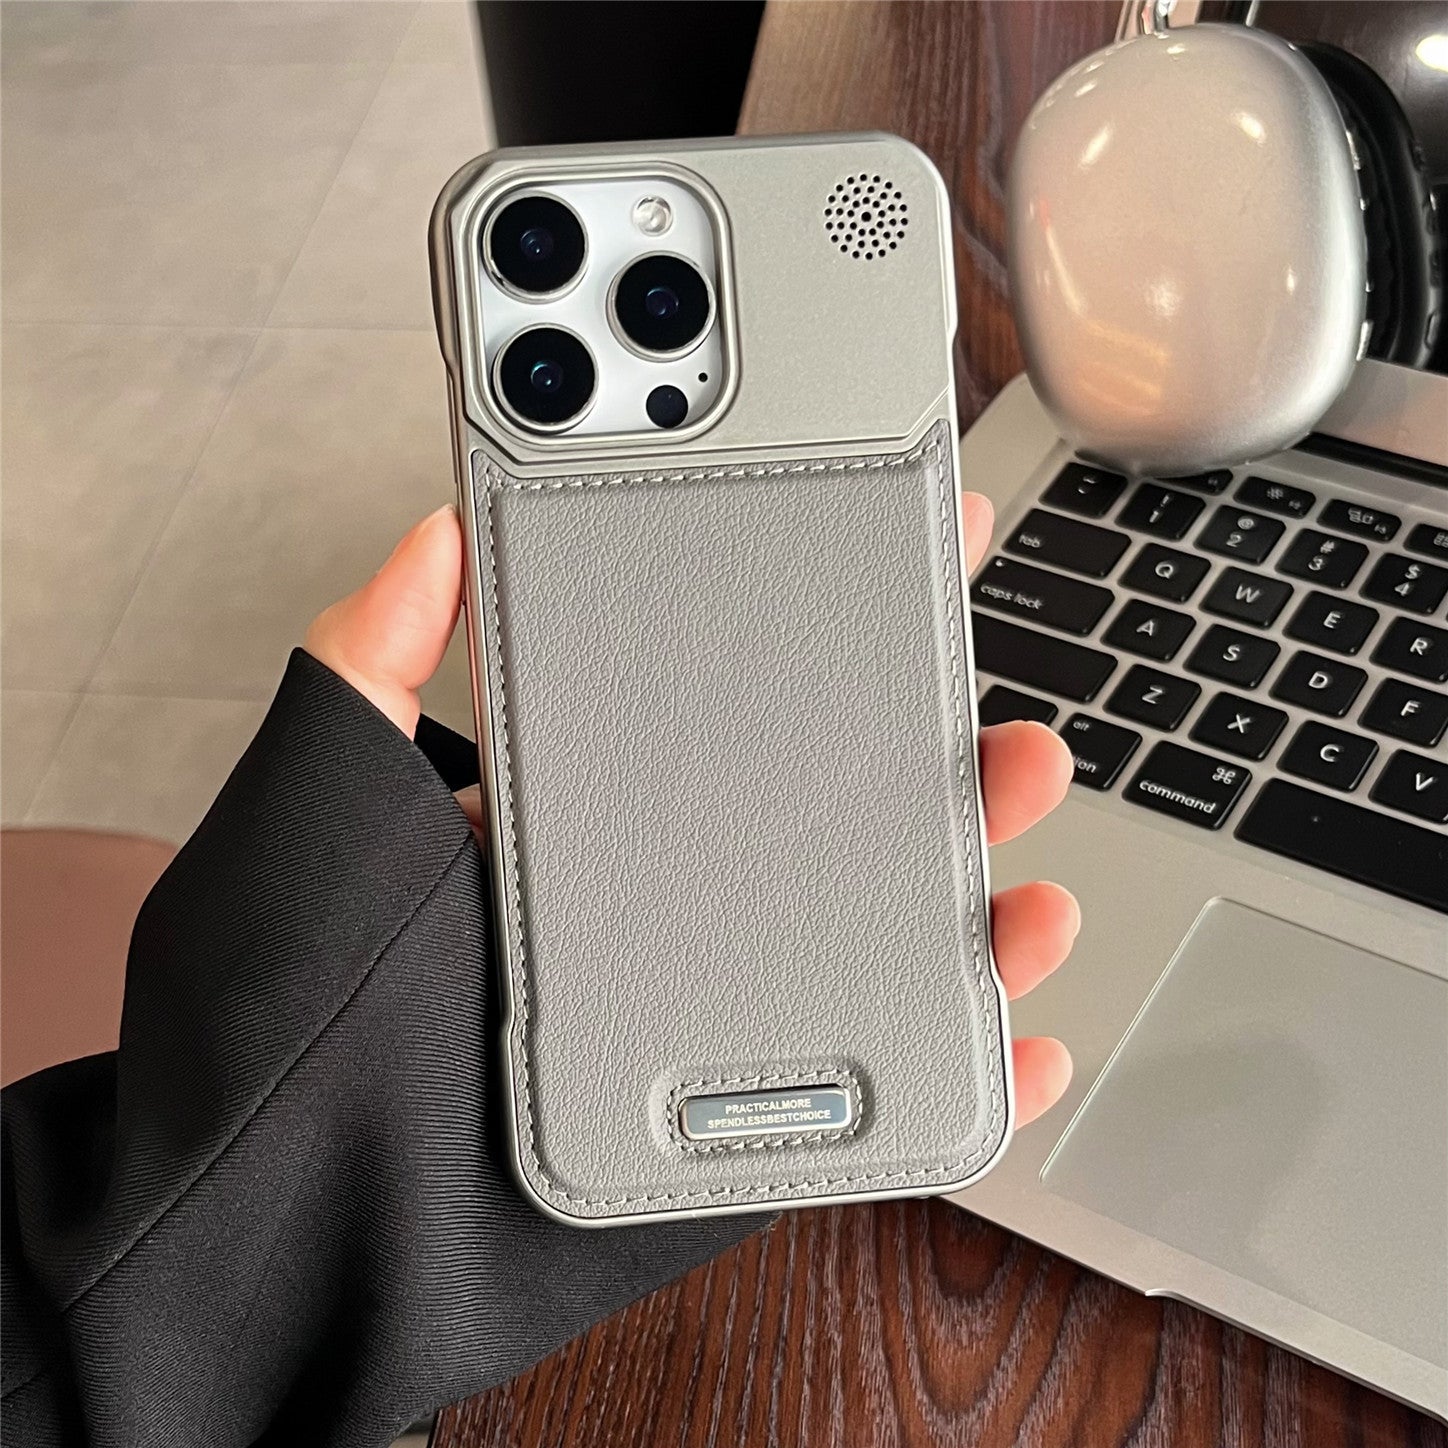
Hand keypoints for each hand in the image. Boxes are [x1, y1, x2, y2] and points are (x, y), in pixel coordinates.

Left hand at [305, 498, 1076, 1126]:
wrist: (273, 1228)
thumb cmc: (280, 1014)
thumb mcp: (318, 797)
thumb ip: (369, 654)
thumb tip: (441, 525)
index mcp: (586, 828)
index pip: (733, 714)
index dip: (828, 643)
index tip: (906, 565)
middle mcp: (660, 917)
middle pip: (834, 831)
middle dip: (940, 772)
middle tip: (1004, 728)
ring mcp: (707, 1031)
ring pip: (877, 958)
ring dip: (978, 909)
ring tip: (1031, 867)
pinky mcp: (733, 1147)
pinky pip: (875, 1116)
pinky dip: (964, 1082)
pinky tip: (1025, 1038)